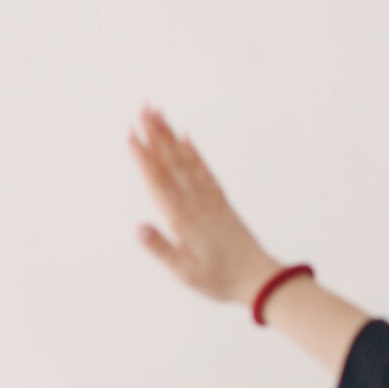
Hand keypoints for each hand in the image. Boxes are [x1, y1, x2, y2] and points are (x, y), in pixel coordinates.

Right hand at [130, 108, 280, 307]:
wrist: (257, 279)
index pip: (158, 181)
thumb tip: (138, 228)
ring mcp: (209, 199)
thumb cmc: (219, 280)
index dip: (143, 157)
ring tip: (159, 113)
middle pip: (171, 162)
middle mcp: (195, 202)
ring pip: (186, 161)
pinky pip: (205, 171)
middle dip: (156, 134)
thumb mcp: (184, 272)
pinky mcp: (220, 202)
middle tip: (143, 108)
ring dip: (171, 136)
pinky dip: (195, 152)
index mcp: (183, 219)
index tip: (130, 133)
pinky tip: (187, 136)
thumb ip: (161, 249)